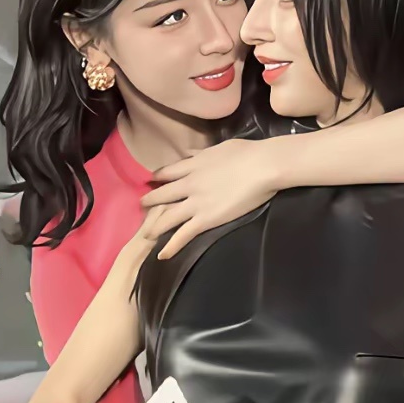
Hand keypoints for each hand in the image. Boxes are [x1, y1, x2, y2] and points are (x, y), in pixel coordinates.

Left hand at [139, 140, 280, 260]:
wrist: (262, 166)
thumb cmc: (247, 153)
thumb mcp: (218, 147)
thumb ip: (202, 153)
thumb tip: (190, 153)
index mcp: (192, 165)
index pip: (167, 172)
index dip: (157, 177)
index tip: (151, 180)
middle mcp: (188, 184)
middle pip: (162, 195)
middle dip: (149, 201)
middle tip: (142, 207)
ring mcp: (195, 203)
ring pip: (167, 217)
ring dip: (154, 226)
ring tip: (146, 234)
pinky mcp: (205, 219)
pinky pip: (183, 235)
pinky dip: (171, 246)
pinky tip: (162, 255)